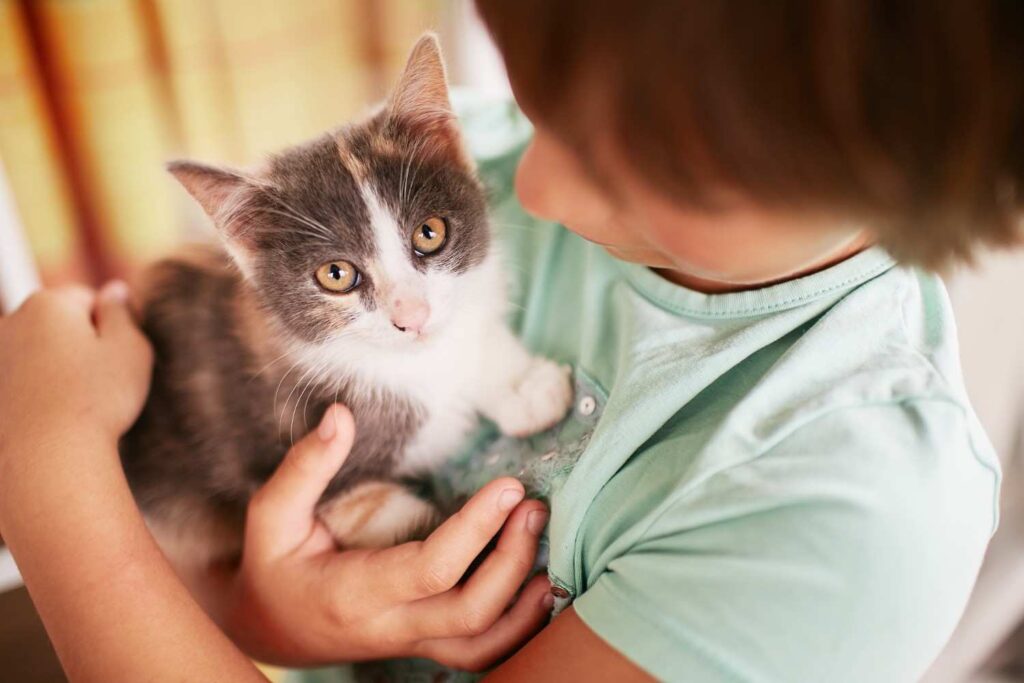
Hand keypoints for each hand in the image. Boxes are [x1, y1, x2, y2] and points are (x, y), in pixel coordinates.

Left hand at [0, 283, 152, 477]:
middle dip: (77, 345)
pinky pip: (18, 381)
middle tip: (99, 383)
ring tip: (75, 406)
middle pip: (56, 324)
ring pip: (35, 354)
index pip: (86, 298)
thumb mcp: (130, 350)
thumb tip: (114, 290)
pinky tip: (51, 418)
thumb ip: (123, 313)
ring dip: (54, 369)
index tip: (117, 358)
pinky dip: (34, 393)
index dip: (109, 327)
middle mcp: (10, 322)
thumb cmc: (96, 401)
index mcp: (47, 304)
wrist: (45, 459)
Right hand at [225, 405, 552, 670]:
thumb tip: (340, 414)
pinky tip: (539, 583)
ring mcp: (412, 642)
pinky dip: (519, 625)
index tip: (507, 486)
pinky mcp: (426, 644)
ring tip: (544, 541)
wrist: (271, 630)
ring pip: (484, 644)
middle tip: (533, 505)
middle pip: (471, 611)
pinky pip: (483, 650)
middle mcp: (390, 626)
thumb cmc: (274, 568)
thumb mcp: (271, 516)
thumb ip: (304, 467)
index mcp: (354, 593)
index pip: (431, 569)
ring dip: (525, 600)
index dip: (476, 529)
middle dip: (513, 559)